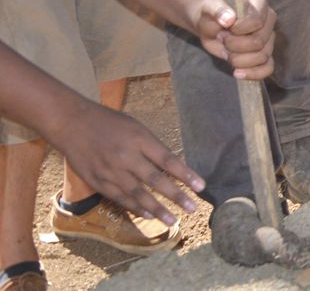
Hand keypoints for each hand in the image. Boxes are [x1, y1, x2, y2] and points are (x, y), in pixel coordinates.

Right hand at [47, 101, 204, 226]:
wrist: (73, 124)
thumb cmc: (110, 122)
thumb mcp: (137, 127)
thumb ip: (152, 147)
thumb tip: (171, 167)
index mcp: (140, 139)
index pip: (169, 160)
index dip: (186, 175)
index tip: (201, 187)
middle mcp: (127, 157)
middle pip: (156, 180)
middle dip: (176, 196)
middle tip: (193, 209)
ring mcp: (111, 171)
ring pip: (138, 194)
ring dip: (157, 209)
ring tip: (173, 220)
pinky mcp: (98, 181)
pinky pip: (119, 198)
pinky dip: (135, 207)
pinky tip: (148, 215)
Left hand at [189, 0, 275, 80]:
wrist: (211, 26)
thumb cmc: (212, 14)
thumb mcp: (209, 8)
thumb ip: (218, 10)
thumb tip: (228, 19)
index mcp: (260, 2)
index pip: (257, 21)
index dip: (240, 29)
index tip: (225, 28)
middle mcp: (269, 20)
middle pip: (259, 42)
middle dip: (235, 46)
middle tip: (222, 40)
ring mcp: (269, 38)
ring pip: (262, 57)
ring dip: (239, 60)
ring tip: (226, 53)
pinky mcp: (266, 54)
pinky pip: (268, 68)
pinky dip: (254, 73)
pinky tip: (238, 73)